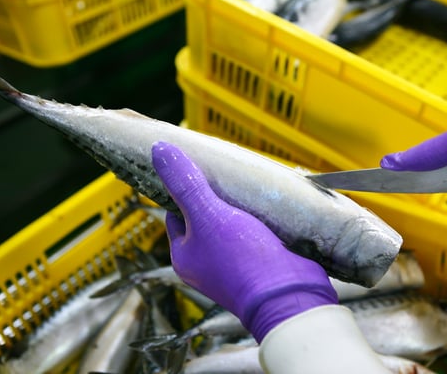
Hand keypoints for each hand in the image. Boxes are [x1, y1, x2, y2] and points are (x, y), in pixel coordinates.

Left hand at [151, 142, 337, 341]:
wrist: (288, 296)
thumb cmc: (241, 260)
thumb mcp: (208, 215)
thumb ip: (185, 184)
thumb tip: (158, 150)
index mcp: (186, 256)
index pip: (175, 214)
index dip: (183, 190)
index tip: (194, 167)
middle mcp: (208, 262)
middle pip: (206, 217)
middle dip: (216, 195)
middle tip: (224, 170)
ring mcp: (236, 262)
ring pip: (233, 223)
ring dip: (240, 205)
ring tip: (246, 181)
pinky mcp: (262, 259)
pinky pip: (256, 230)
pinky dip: (260, 215)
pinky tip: (268, 199)